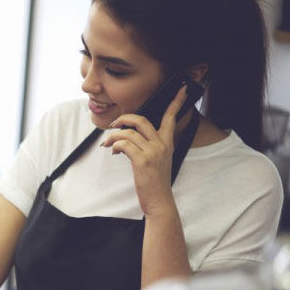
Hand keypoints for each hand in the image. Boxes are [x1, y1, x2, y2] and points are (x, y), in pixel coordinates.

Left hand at [100, 85, 188, 216]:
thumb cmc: (155, 181)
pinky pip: (124, 144)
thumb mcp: (158, 160)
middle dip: (124, 118)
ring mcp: (153, 152)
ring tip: (108, 144)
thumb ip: (150, 146)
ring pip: (128, 132)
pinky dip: (115, 145)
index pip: (171, 117)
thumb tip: (129, 138)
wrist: (159, 200)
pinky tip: (114, 152)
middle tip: (114, 124)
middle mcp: (162, 144)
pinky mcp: (143, 160)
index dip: (176, 102)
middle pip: (142, 120)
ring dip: (113, 136)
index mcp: (167, 143)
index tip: (181, 89)